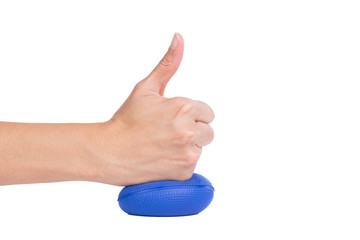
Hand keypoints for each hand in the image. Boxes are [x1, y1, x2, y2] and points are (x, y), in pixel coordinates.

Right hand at [95, 33, 214, 185]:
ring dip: (187, 147)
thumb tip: (179, 38)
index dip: (190, 116)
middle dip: (192, 131)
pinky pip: (192, 165)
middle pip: (208, 131)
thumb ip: (168, 64)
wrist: (109, 152)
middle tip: (167, 133)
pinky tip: (163, 158)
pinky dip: (180, 163)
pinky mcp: (184, 172)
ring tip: (163, 146)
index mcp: (184, 108)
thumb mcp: (147, 88)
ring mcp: (188, 154)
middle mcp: (189, 131)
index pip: (207, 113)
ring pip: (200, 148)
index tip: (172, 120)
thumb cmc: (126, 120)